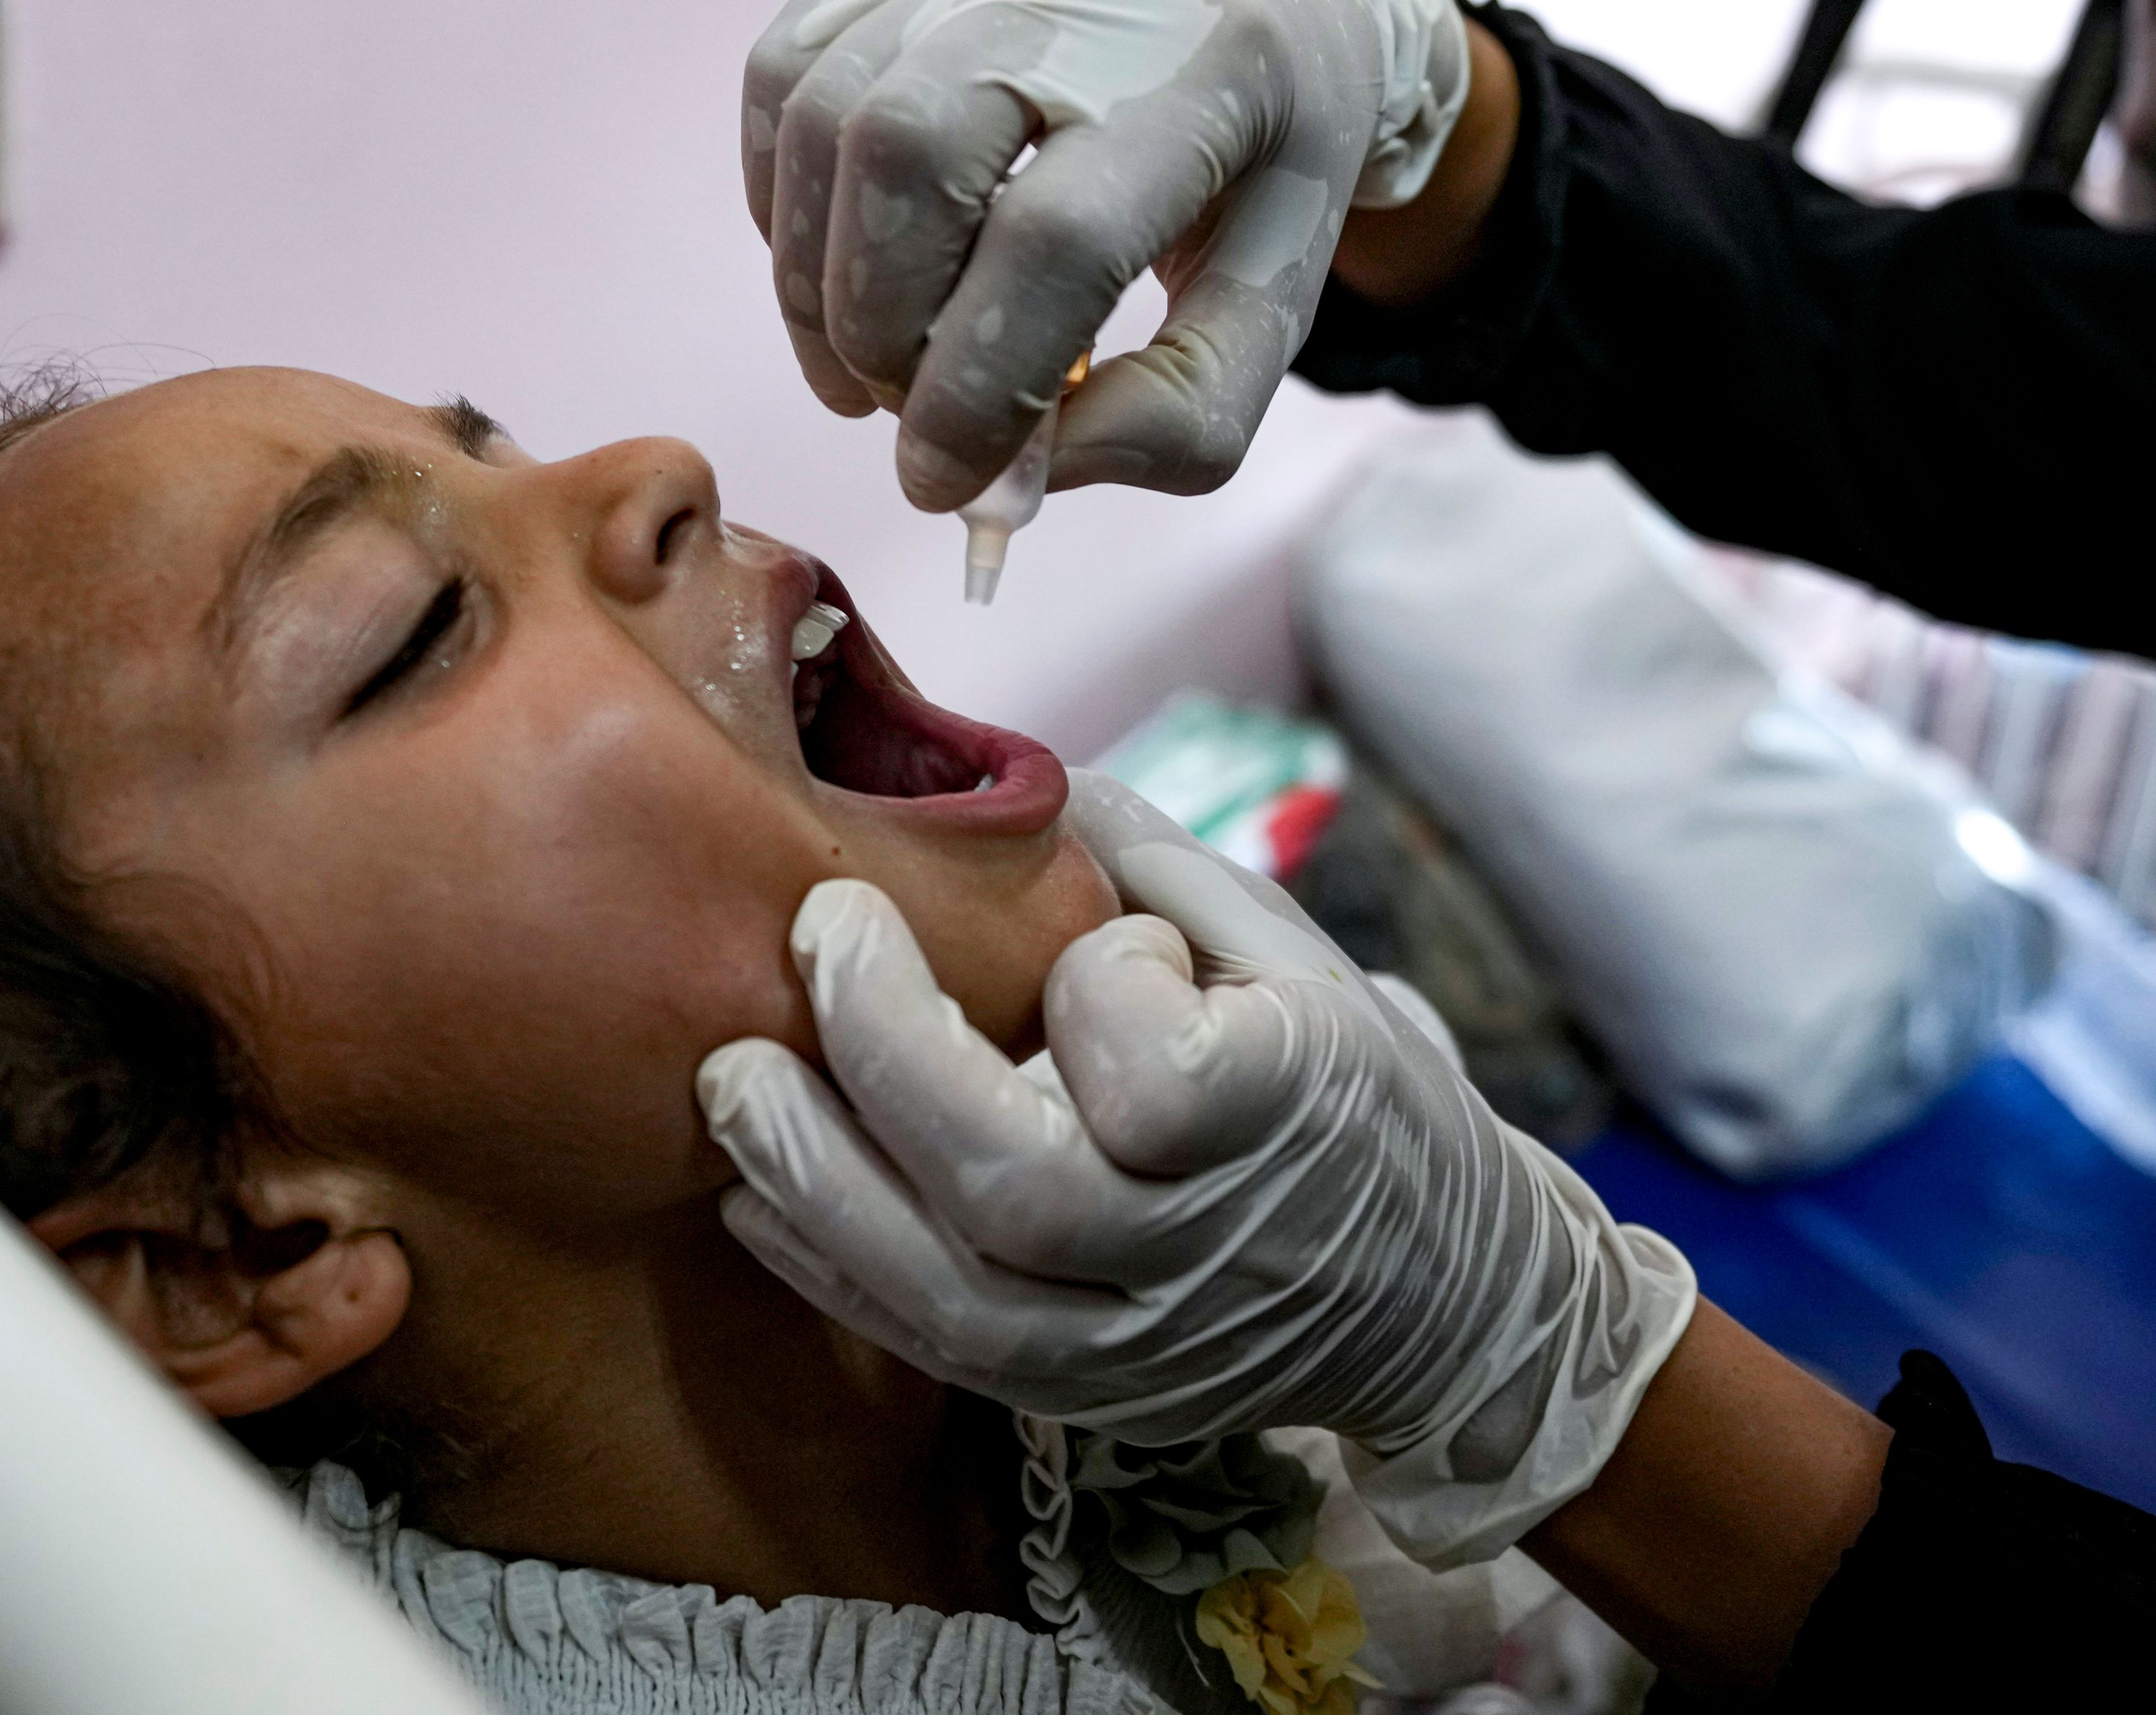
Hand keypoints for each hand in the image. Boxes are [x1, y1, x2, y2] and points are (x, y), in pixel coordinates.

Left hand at [696, 772, 1695, 1565]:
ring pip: (950, 1292)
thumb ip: (1160, 871)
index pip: (1155, 1072)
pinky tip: (755, 1185)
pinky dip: (828, 1264)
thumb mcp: (1296, 960)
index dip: (1101, 986)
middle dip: (882, 1053)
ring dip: (815, 1178)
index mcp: (1291, 1114)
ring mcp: (1141, 1343)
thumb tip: (1010, 775)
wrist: (1441, 1304)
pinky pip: (930, 1346)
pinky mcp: (1081, 1398)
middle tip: (811, 935)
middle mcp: (1210, 1246)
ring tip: (731, 1079)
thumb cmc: (1348, 1094)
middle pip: (1016, 1187)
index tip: (1097, 942)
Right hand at [741, 0, 1468, 509]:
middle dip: (881, 331)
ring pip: (823, 119)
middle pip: (909, 156)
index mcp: (1214, 62)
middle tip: (907, 412)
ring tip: (868, 367)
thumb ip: (1174, 420)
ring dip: (816, 287)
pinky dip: (790, 208)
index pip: (1057, 238)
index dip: (977, 387)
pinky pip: (783, 82)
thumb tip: (1010, 478)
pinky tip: (844, 269)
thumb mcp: (1273, 310)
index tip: (945, 481)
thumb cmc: (1262, 172)